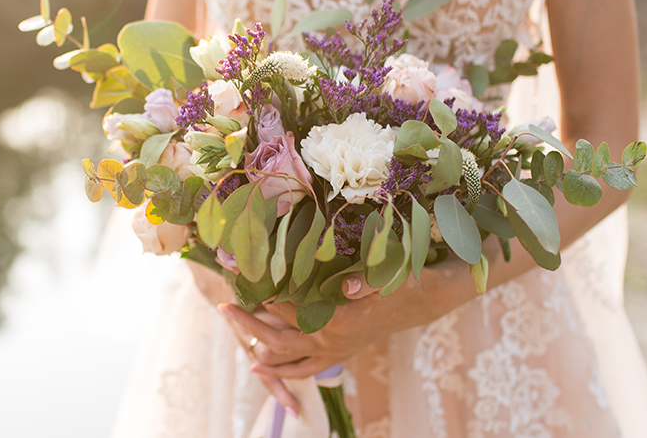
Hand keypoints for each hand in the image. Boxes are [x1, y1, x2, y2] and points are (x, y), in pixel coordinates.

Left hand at [220, 262, 478, 412]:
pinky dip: (280, 371)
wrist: (422, 301)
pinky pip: (303, 370)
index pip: (291, 310)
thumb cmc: (401, 280)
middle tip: (224, 306)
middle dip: (249, 323)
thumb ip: (366, 281)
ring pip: (287, 358)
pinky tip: (258, 366)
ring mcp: (335, 353)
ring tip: (233, 329)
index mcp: (340, 322)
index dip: (265, 296)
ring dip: (259, 346)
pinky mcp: (338, 355)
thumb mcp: (387, 274)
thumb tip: (348, 286)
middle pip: (280, 339)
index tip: (241, 281)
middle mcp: (333, 343)